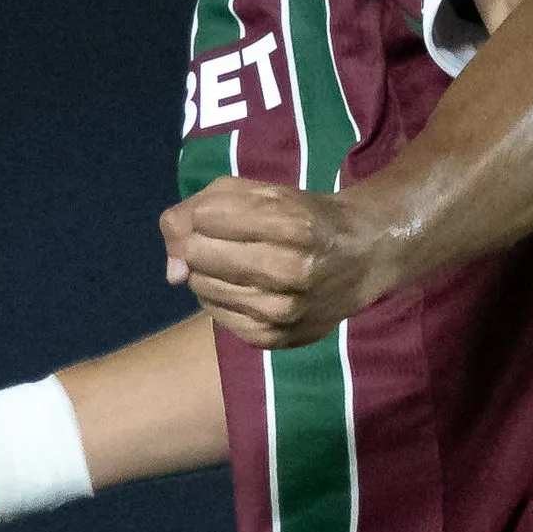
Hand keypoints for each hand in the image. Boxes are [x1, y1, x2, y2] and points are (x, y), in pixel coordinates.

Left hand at [161, 176, 395, 348]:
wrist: (360, 258)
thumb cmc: (304, 217)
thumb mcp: (263, 193)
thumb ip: (203, 208)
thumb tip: (172, 268)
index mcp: (293, 225)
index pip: (206, 217)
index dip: (202, 212)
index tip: (218, 214)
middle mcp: (291, 271)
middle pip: (198, 254)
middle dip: (196, 242)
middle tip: (219, 240)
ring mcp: (283, 311)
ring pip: (201, 285)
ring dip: (204, 270)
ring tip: (233, 262)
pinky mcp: (274, 338)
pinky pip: (215, 314)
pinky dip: (216, 296)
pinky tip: (240, 285)